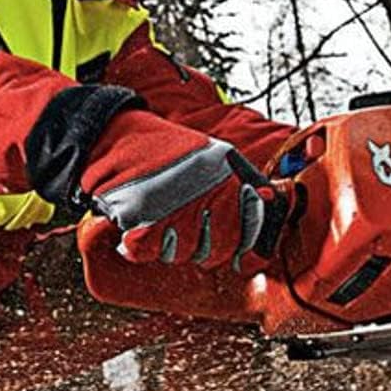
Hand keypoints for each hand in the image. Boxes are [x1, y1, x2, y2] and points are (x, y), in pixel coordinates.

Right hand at [77, 111, 292, 271]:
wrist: (120, 134)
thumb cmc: (169, 150)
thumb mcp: (217, 155)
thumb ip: (245, 179)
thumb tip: (271, 202)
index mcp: (226, 178)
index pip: (249, 232)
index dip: (245, 248)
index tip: (240, 255)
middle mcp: (203, 191)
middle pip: (216, 250)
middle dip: (206, 250)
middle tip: (192, 233)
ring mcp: (171, 203)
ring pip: (181, 254)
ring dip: (171, 246)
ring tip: (164, 222)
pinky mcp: (138, 213)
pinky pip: (147, 249)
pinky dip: (140, 245)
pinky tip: (141, 230)